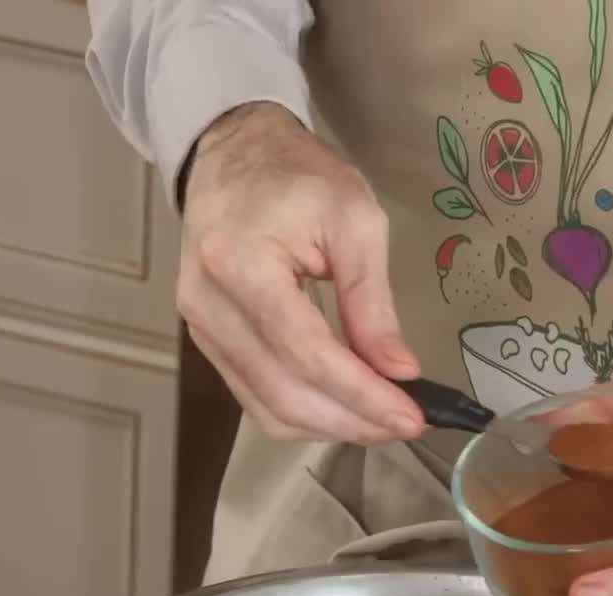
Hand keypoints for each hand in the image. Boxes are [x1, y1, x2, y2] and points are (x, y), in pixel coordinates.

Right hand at [178, 103, 425, 442]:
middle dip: (350, 420)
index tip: (413, 417)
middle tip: (403, 425)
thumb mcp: (353, 219)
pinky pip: (252, 395)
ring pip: (265, 406)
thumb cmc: (294, 174)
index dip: (362, 395)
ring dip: (327, 425)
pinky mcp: (204, 339)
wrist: (230, 153)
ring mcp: (199, 328)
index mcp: (242, 265)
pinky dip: (300, 410)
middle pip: (282, 392)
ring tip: (378, 420)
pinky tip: (340, 406)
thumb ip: (372, 300)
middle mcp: (208, 306)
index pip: (307, 353)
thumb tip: (399, 371)